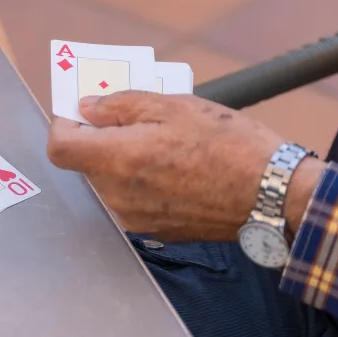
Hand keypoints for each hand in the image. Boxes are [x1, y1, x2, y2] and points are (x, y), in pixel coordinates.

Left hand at [46, 91, 326, 241]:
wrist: (277, 196)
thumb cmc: (230, 146)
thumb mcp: (175, 106)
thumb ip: (121, 105)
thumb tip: (88, 107)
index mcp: (118, 162)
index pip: (60, 148)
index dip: (64, 124)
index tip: (80, 110)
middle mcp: (120, 197)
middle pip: (87, 163)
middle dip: (101, 138)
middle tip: (134, 117)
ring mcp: (138, 219)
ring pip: (111, 181)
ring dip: (125, 159)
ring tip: (165, 141)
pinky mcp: (159, 231)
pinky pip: (135, 199)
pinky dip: (144, 180)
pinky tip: (177, 166)